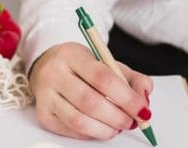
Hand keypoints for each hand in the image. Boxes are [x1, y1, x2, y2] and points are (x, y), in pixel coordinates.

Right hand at [29, 42, 152, 139]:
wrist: (47, 65)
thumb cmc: (80, 64)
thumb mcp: (106, 61)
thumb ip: (130, 77)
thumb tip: (144, 97)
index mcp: (71, 54)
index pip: (102, 78)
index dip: (126, 97)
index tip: (142, 109)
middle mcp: (54, 73)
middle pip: (90, 102)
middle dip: (118, 117)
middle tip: (132, 121)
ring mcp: (45, 95)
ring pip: (79, 121)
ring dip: (106, 129)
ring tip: (118, 126)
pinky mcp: (43, 114)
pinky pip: (71, 131)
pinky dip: (92, 134)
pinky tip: (101, 126)